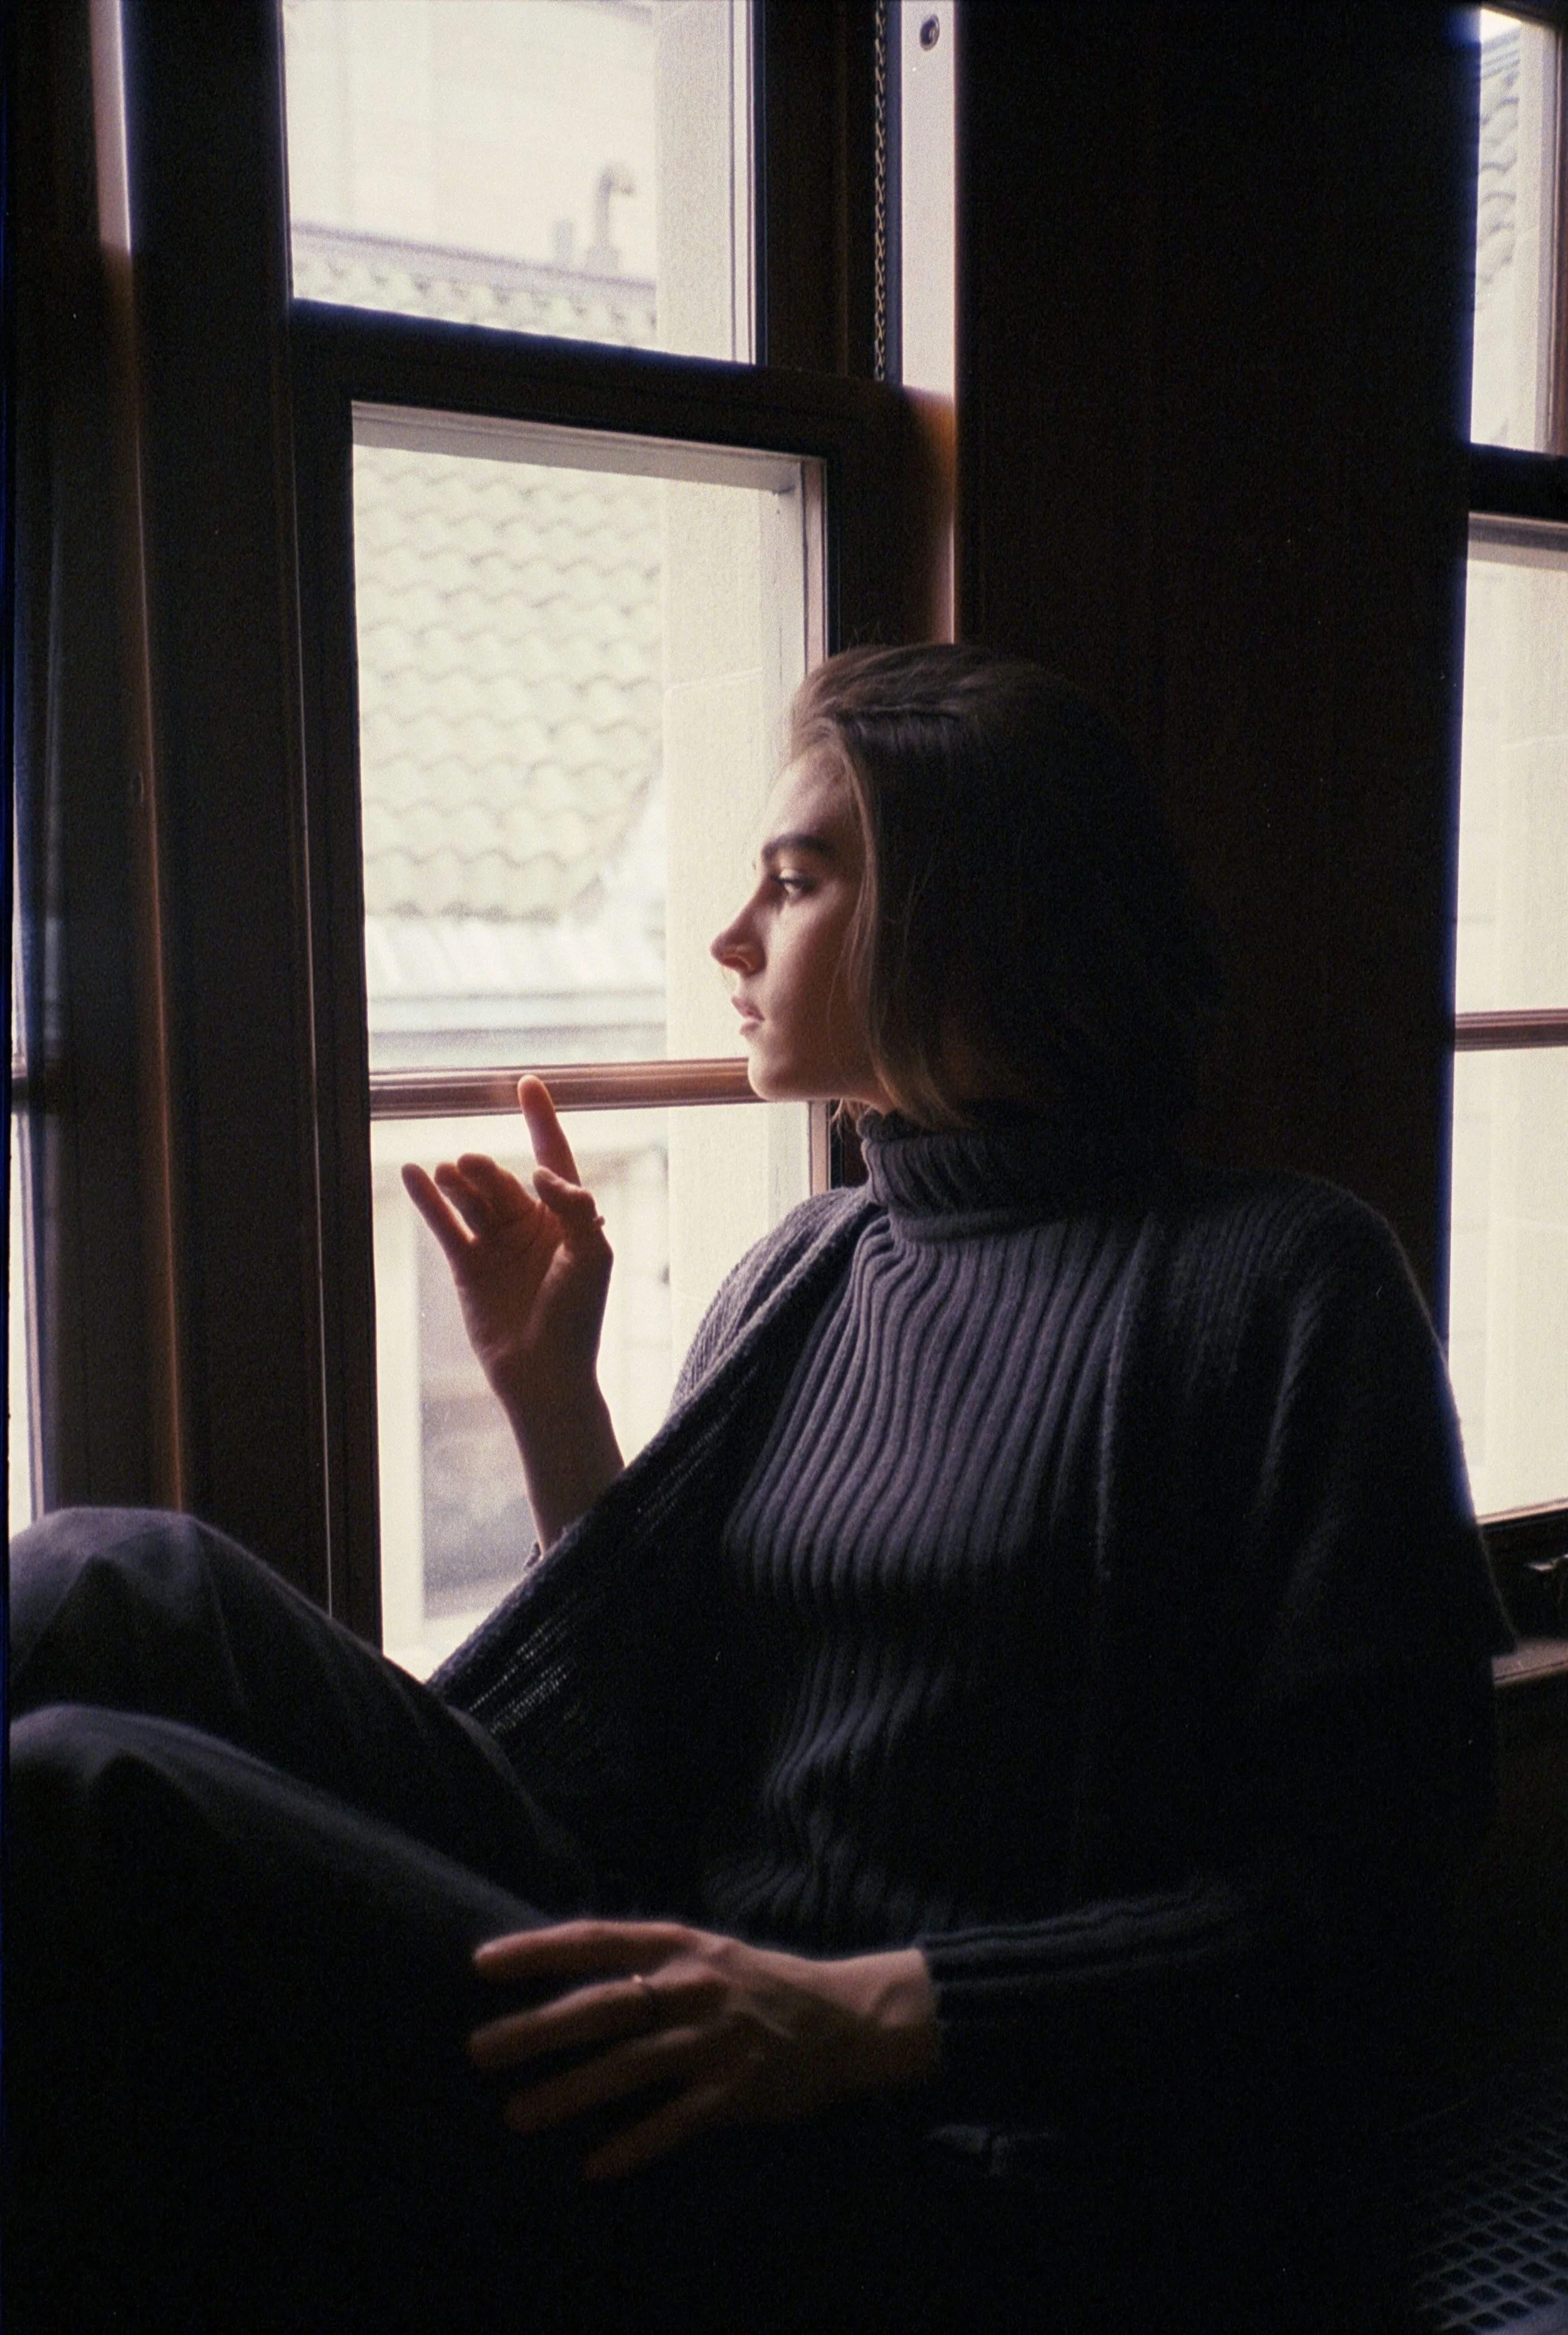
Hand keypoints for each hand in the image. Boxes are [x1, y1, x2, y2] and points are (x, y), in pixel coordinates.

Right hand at [403, 1077, 610, 1406]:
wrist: (544, 1375)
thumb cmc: (579, 1318)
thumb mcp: (592, 1257)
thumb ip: (574, 1209)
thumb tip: (542, 1172)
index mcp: (568, 1218)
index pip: (553, 1157)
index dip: (541, 1121)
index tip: (527, 1084)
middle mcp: (531, 1225)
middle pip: (504, 1180)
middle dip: (487, 1170)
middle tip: (469, 1167)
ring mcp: (498, 1244)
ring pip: (473, 1198)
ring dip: (459, 1182)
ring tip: (447, 1172)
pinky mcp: (469, 1266)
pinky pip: (446, 1224)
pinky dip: (428, 1200)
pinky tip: (413, 1173)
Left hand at [467, 1919, 938, 2180]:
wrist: (846, 2017)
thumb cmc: (759, 1985)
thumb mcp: (704, 1953)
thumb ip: (647, 1963)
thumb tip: (569, 1975)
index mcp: (680, 1946)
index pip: (596, 1941)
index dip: (538, 1951)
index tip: (482, 1964)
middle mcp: (692, 1987)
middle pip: (602, 2008)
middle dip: (537, 2029)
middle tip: (479, 2049)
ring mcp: (714, 2040)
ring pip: (628, 2068)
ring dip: (568, 2093)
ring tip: (516, 2115)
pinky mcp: (736, 2090)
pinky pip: (676, 2122)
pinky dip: (634, 2143)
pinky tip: (595, 2166)